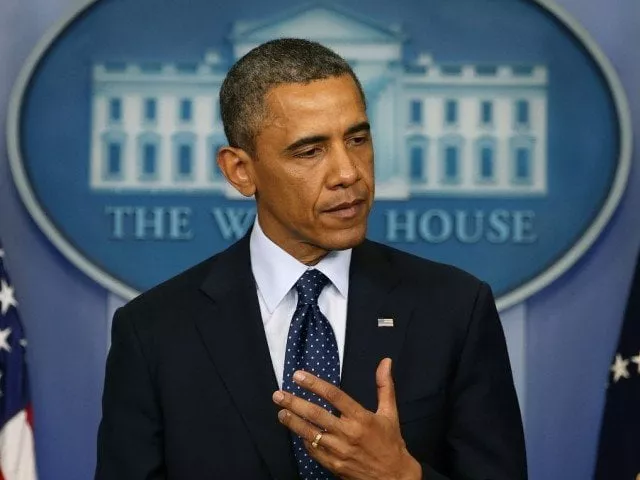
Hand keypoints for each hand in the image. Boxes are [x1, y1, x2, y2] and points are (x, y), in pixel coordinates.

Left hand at [272, 358, 421, 479]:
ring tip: (281, 412)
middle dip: (294, 403)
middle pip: (316, 414)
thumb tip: (386, 361)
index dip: (314, 384)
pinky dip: (304, 440)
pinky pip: (314, 451)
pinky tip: (296, 431)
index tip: (298, 376)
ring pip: (310, 434)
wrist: (393, 477)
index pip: (334, 395)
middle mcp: (348, 433)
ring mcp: (339, 451)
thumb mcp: (390, 413)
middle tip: (278, 394)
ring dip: (293, 422)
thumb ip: (385, 386)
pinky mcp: (334, 465)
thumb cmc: (391, 442)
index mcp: (361, 418)